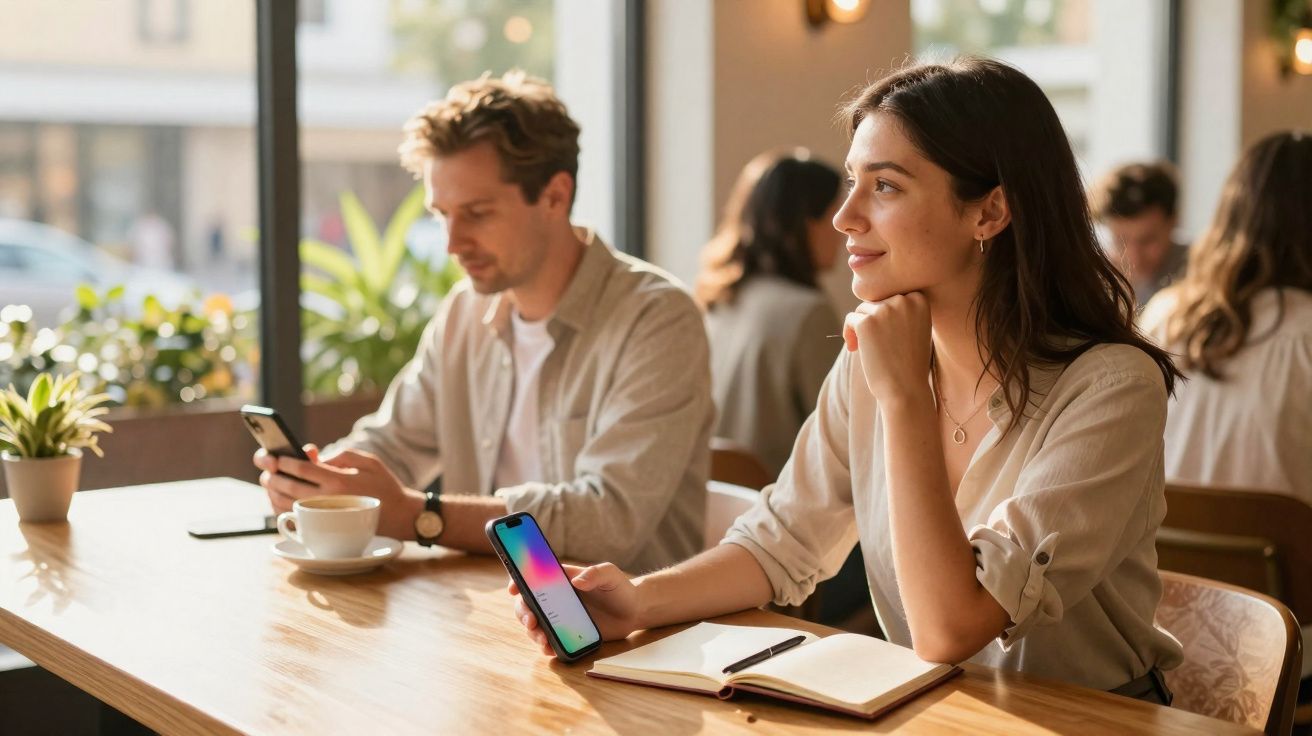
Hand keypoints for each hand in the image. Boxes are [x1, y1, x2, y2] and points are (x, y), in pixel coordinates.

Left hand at [254, 445, 423, 539]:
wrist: (401, 516)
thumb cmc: (385, 486)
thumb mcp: (369, 461)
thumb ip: (341, 454)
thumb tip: (315, 457)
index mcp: (340, 482)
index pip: (303, 469)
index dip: (284, 461)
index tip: (275, 455)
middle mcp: (329, 501)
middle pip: (289, 486)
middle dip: (272, 475)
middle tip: (265, 467)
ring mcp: (325, 518)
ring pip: (287, 505)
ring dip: (272, 492)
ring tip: (268, 481)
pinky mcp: (324, 529)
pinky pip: (295, 521)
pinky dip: (280, 509)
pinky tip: (277, 499)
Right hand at [508, 562, 641, 656]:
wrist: (634, 612)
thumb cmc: (620, 588)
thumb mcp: (611, 575)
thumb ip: (595, 573)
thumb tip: (577, 582)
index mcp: (561, 580)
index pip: (533, 578)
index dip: (518, 581)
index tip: (513, 589)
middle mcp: (556, 599)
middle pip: (528, 604)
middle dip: (523, 613)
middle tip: (531, 622)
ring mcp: (560, 618)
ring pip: (536, 625)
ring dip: (533, 634)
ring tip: (543, 641)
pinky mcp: (568, 634)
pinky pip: (550, 641)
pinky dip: (546, 646)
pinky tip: (550, 650)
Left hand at [842, 292, 932, 403]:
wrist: (906, 389)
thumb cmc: (910, 363)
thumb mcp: (915, 329)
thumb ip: (902, 311)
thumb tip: (878, 298)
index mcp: (920, 300)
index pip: (893, 295)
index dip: (885, 314)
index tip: (886, 334)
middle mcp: (904, 300)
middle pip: (877, 301)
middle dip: (872, 320)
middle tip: (876, 344)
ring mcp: (885, 310)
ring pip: (862, 309)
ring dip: (860, 327)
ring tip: (866, 348)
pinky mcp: (867, 322)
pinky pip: (850, 319)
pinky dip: (848, 333)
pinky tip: (854, 349)